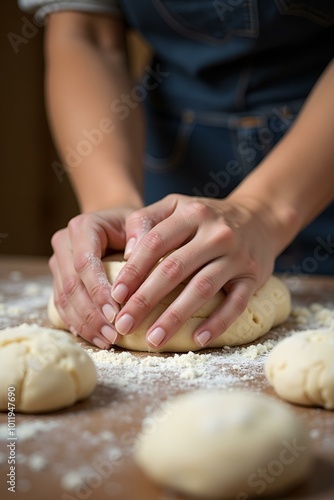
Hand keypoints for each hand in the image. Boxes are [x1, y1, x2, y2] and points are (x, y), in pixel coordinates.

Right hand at [49, 206, 136, 348]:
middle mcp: (64, 244)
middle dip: (92, 314)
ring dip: (84, 324)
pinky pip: (62, 305)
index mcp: (82, 227)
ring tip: (107, 342)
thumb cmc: (130, 224)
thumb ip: (141, 230)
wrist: (114, 223)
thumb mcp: (139, 220)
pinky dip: (77, 323)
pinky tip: (93, 337)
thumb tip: (134, 255)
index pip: (85, 263)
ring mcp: (58, 262)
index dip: (98, 291)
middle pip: (71, 285)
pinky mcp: (58, 278)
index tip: (116, 314)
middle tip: (113, 335)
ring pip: (64, 299)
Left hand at [111, 194, 282, 348]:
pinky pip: (236, 303)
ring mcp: (237, 256)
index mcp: (192, 214)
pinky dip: (218, 323)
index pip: (155, 243)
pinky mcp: (253, 275)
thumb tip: (126, 253)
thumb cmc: (207, 218)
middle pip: (174, 269)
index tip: (115, 296)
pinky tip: (198, 339)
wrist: (260, 218)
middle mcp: (215, 233)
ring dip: (175, 316)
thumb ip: (147, 220)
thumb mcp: (177, 206)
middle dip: (145, 300)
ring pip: (202, 288)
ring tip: (154, 339)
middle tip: (124, 324)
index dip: (133, 271)